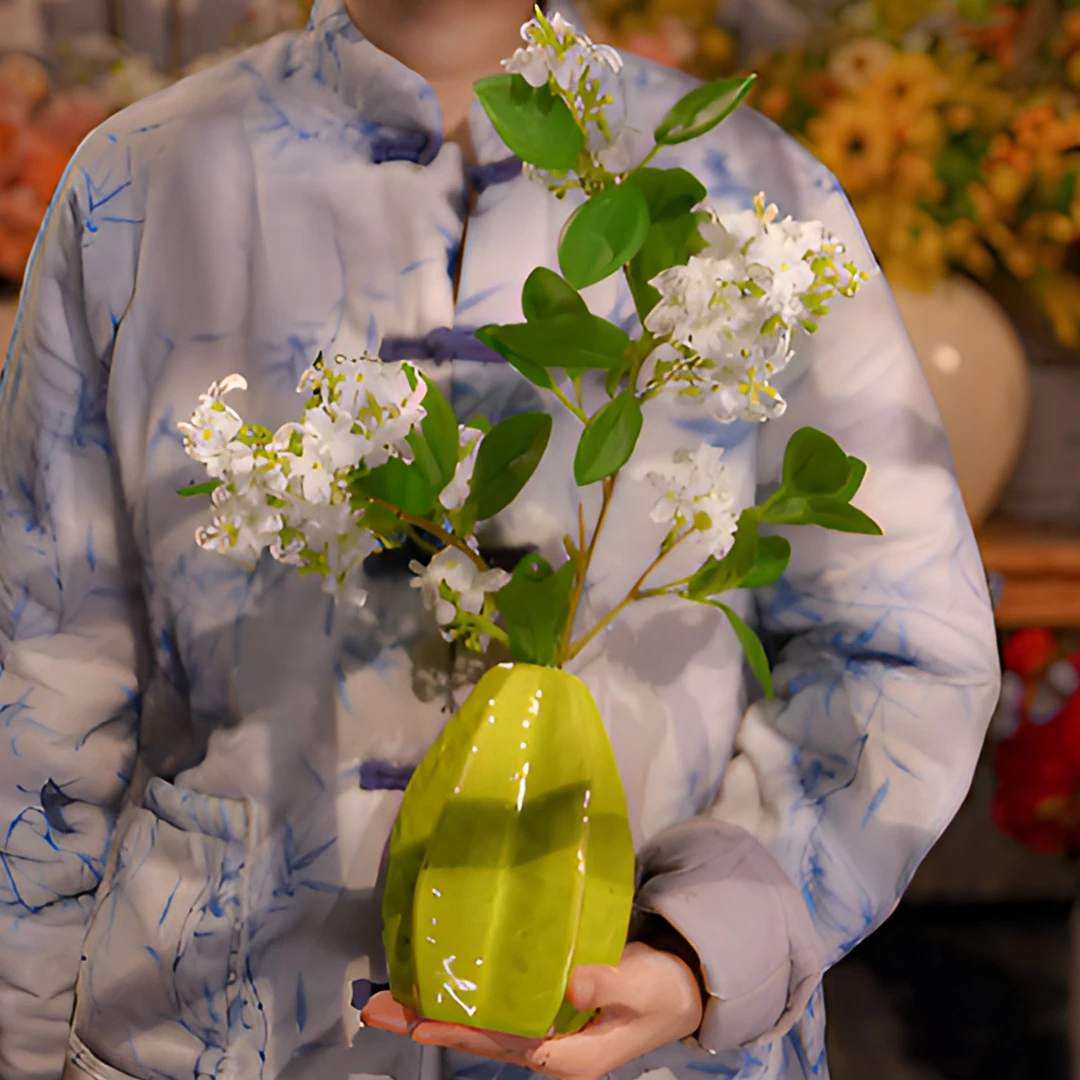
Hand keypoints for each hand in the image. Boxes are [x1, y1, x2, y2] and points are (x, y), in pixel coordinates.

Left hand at [361, 941, 704, 1079]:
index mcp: (567, 1055)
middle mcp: (547, 1048)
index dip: (456, 1032)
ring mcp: (542, 1032)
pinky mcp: (542, 1011)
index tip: (416, 1022)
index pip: (500, 1042)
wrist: (679, 991)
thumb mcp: (641, 986)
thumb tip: (569, 982)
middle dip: (425, 1024)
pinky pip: (493, 1009)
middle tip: (373, 1009)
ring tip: (387, 1000)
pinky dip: (461, 1000)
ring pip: (478, 1025)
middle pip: (476, 1039)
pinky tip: (438, 987)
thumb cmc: (662, 991)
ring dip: (434, 1013)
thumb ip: (608, 980)